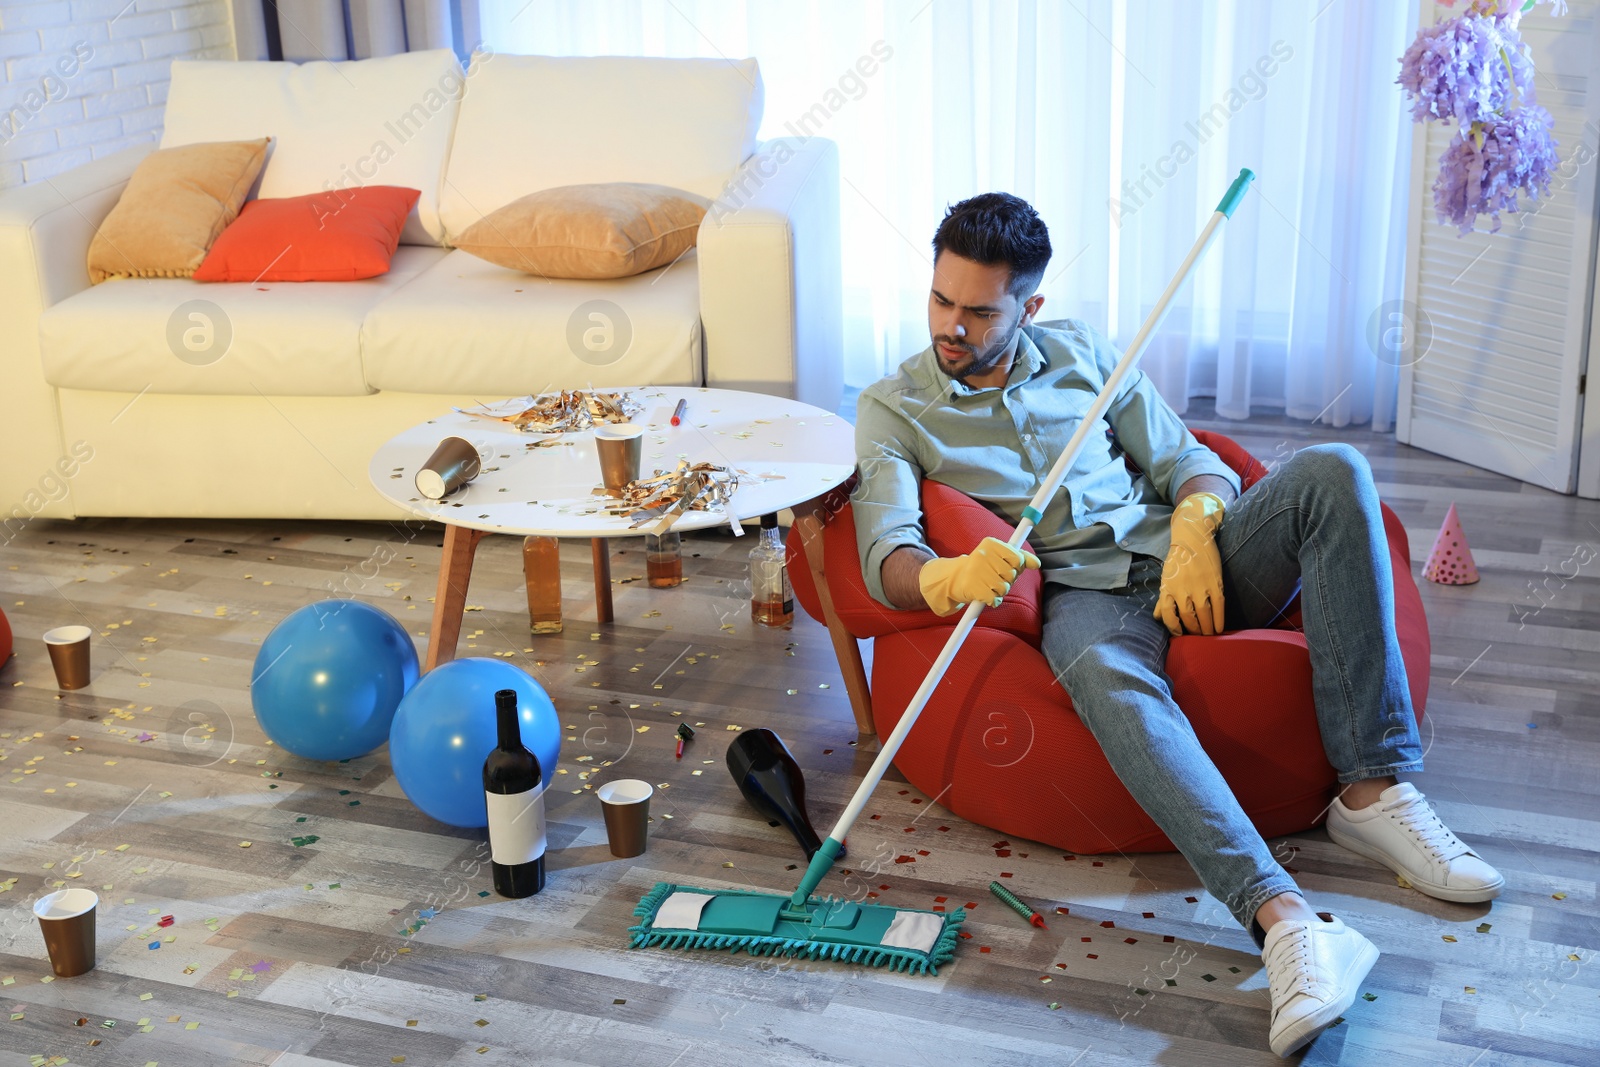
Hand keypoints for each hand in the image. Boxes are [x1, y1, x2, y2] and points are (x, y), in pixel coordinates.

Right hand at [918, 536, 1041, 616]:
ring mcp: (976, 571)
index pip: (1018, 559)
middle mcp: (982, 555)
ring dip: (1000, 591)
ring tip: (989, 586)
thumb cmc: (983, 567)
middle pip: (1012, 575)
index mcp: (991, 544)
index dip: (1016, 567)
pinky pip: (995, 599)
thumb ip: (1021, 557)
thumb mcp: (1000, 556)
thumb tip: (1037, 564)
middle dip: (1008, 580)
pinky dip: (993, 601)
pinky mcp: (972, 587)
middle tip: (994, 577)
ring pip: (1004, 588)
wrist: (955, 578)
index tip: (1006, 567)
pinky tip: (985, 595)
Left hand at [1154, 492, 1225, 635]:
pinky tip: (1219, 628)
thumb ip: (1162, 599)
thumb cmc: (1177, 560)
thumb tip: (1157, 617)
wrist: (1192, 538)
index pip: (1168, 615)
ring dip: (1207, 628)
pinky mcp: (1215, 583)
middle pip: (1188, 617)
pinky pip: (1218, 606)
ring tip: (1209, 635)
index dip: (1174, 628)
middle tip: (1198, 637)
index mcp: (1167, 588)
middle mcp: (1182, 589)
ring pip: (1204, 614)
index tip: (1180, 634)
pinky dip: (1219, 620)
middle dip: (1194, 630)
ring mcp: (1200, 587)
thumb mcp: (1165, 579)